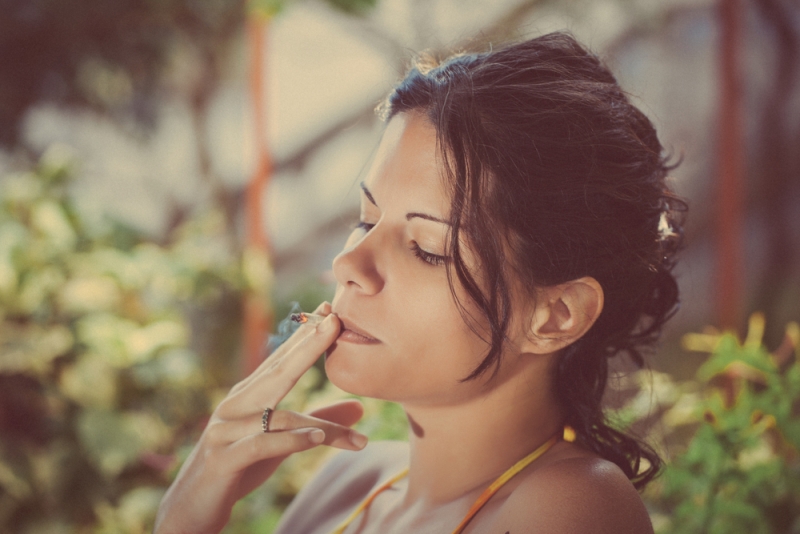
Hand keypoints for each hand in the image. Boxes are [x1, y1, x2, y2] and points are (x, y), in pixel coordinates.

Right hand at [154, 303, 366, 533]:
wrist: (190, 507)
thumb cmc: (239, 467)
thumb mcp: (282, 443)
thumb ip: (317, 422)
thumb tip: (361, 408)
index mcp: (249, 395)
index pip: (281, 359)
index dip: (305, 335)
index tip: (330, 309)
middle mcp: (236, 405)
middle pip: (277, 372)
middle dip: (308, 346)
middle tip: (335, 322)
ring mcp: (226, 430)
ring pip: (279, 418)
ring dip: (321, 425)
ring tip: (356, 426)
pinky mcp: (223, 458)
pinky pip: (261, 444)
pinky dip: (291, 441)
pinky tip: (315, 439)